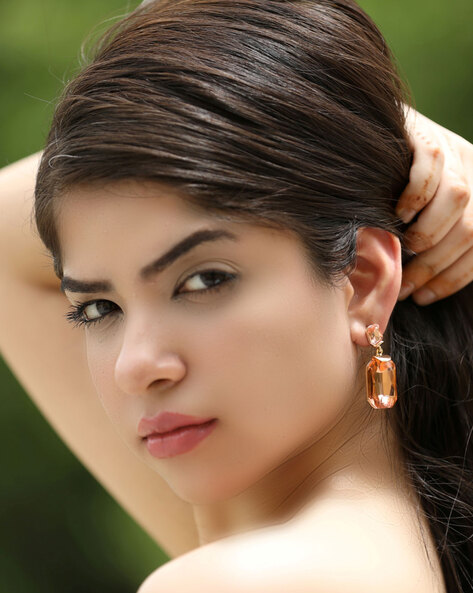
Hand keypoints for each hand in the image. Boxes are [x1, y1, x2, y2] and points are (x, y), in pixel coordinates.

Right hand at [396, 108, 472, 304]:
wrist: (370, 140)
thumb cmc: (395, 191)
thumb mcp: (426, 218)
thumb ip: (438, 240)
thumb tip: (424, 287)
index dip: (455, 277)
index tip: (425, 297)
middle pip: (471, 228)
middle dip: (436, 265)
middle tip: (407, 285)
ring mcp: (454, 150)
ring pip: (458, 199)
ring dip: (427, 234)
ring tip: (403, 246)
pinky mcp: (427, 136)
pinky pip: (431, 167)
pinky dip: (416, 197)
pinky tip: (399, 213)